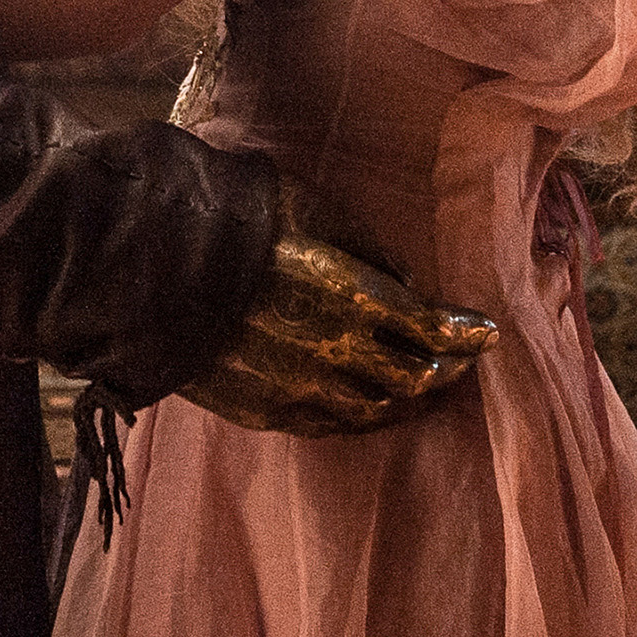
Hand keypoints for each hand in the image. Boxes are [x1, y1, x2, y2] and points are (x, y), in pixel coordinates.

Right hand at [174, 188, 497, 434]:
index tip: (486, 333)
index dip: (466, 335)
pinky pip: (326, 426)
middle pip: (413, 379)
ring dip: (406, 401)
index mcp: (352, 300)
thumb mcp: (313, 209)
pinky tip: (365, 409)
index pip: (432, 330)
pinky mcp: (261, 411)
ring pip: (373, 411)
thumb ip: (366, 250)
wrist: (150, 260)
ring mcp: (297, 389)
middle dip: (446, 370)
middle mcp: (334, 354)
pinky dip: (358, 418)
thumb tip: (406, 283)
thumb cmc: (235, 217)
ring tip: (420, 391)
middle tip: (461, 361)